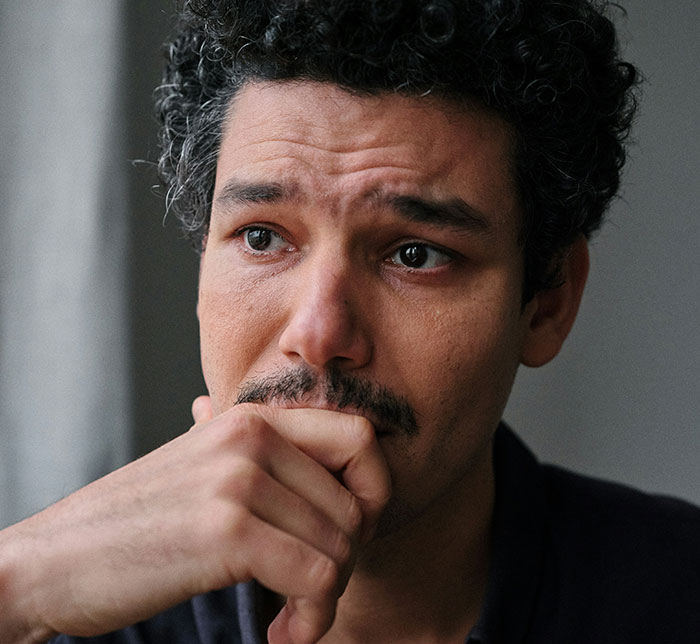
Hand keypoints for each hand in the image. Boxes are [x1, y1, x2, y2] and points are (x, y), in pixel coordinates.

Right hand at [0, 398, 390, 643]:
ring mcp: (238, 479)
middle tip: (310, 594)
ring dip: (326, 598)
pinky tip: (280, 634)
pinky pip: (315, 578)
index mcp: (254, 419)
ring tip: (291, 618)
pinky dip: (310, 618)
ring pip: (342, 545)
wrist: (55, 560)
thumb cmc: (141, 523)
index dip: (373, 492)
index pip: (361, 438)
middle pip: (357, 503)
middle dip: (346, 560)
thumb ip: (268, 461)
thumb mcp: (209, 469)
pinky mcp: (225, 530)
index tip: (345, 538)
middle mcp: (252, 436)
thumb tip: (340, 470)